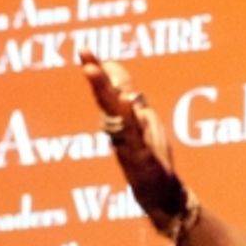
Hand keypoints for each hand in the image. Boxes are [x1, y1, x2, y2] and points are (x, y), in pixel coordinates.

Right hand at [78, 49, 186, 222]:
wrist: (161, 196)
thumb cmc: (150, 159)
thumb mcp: (141, 121)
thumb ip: (128, 98)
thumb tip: (115, 69)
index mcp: (119, 121)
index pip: (105, 91)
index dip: (96, 70)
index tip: (85, 50)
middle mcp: (119, 132)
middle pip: (104, 100)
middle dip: (95, 77)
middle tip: (83, 55)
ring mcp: (129, 145)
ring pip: (115, 115)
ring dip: (104, 93)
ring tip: (93, 70)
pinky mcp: (142, 159)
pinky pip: (134, 136)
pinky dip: (130, 119)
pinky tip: (128, 102)